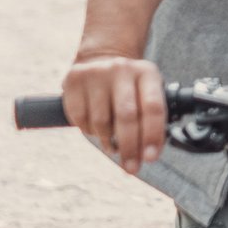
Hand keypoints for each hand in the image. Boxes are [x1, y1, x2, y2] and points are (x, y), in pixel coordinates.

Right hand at [63, 52, 166, 173]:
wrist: (101, 60)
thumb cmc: (129, 87)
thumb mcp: (146, 91)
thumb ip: (151, 117)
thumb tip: (151, 153)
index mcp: (146, 72)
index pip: (153, 107)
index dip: (152, 135)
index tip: (151, 158)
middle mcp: (122, 68)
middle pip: (127, 117)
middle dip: (130, 148)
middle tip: (131, 168)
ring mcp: (97, 72)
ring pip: (102, 122)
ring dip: (107, 141)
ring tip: (111, 144)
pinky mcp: (75, 79)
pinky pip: (80, 119)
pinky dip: (89, 131)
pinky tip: (95, 128)